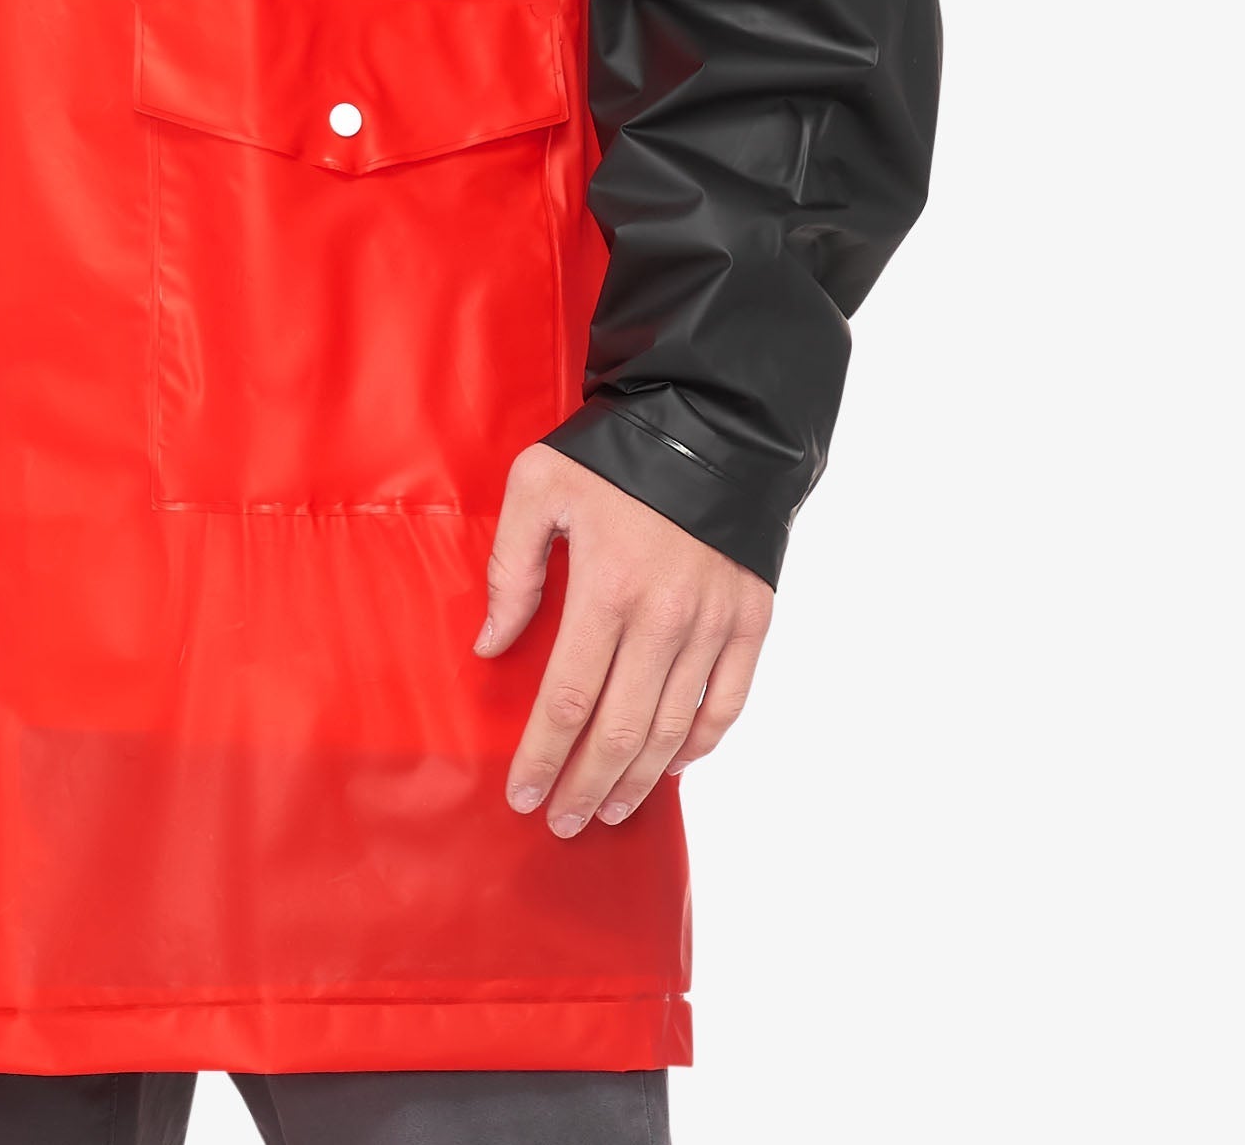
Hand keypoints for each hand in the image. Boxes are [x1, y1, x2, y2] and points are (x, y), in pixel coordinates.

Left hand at [478, 443, 772, 836]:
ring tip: (609, 810)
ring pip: (673, 728)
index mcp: (607, 588)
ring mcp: (715, 623)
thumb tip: (491, 646)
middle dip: (586, 786)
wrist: (712, 423)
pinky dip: (700, 743)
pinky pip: (728, 702)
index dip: (542, 756)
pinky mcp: (753, 618)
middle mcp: (666, 618)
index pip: (566, 700)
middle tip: (561, 821)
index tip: (522, 793)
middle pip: (619, 730)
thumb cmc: (612, 454)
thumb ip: (511, 568)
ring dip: (638, 780)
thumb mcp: (538, 487)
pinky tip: (671, 767)